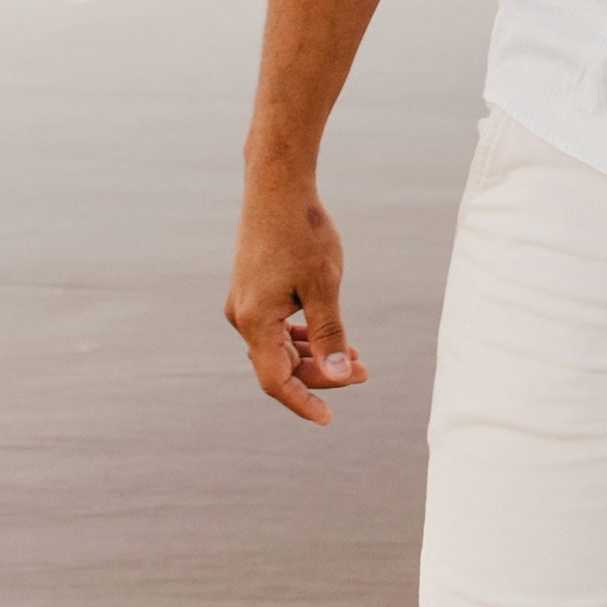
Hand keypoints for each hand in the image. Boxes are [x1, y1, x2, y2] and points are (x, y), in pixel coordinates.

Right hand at [224, 172, 367, 425]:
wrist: (276, 187)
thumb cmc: (302, 232)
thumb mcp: (324, 284)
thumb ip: (330, 333)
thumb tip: (340, 375)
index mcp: (255, 321)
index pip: (276, 380)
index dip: (303, 402)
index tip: (328, 418)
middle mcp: (242, 317)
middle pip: (279, 364)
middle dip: (320, 374)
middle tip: (364, 372)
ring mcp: (245, 303)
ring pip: (278, 346)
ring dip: (314, 355)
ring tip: (355, 357)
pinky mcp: (252, 290)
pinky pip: (275, 327)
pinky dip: (301, 336)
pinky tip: (328, 336)